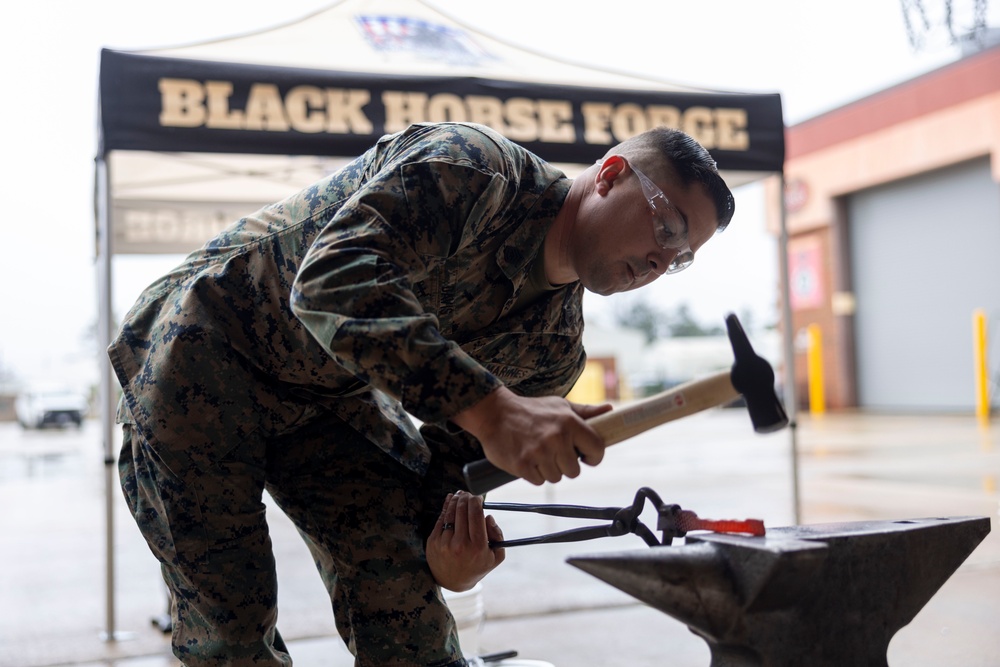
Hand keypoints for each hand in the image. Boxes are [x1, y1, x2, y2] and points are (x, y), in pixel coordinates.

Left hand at [426, 491, 504, 591]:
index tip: (478, 498)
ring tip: (460, 494)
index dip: (477, 501)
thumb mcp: (496, 556)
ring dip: (456, 499)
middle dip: (466, 497)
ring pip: (451, 513)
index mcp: (478, 547)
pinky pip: (441, 519)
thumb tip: (488, 516)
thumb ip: (498, 535)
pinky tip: (450, 500)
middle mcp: (460, 544)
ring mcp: (445, 543)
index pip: (476, 514)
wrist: (453, 582)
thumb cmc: (477, 566)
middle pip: (463, 510)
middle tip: (468, 494)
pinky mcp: (433, 542)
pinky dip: (446, 507)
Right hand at [453, 386, 612, 484]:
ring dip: (548, 469)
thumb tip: (610, 410)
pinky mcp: (523, 465)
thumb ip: (586, 412)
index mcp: (569, 422)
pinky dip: (534, 473)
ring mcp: (539, 453)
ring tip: (538, 453)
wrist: (494, 413)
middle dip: (565, 465)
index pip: (597, 449)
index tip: (586, 457)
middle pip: (574, 471)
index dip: (593, 457)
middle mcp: (557, 438)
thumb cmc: (531, 410)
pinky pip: (539, 481)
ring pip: (556, 477)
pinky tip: (527, 458)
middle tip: (554, 453)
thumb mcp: (560, 406)